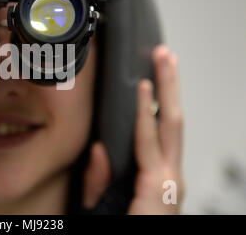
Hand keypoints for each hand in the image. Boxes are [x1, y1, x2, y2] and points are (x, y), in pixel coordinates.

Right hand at [81, 45, 184, 213]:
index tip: (142, 82)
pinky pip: (168, 140)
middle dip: (170, 86)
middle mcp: (170, 179)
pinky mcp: (169, 179)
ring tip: (166, 66)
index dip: (145, 109)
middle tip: (165, 56)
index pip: (148, 138)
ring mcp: (173, 178)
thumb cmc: (124, 228)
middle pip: (174, 123)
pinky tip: (160, 101)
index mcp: (154, 188)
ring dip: (172, 94)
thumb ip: (99, 184)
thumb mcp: (100, 214)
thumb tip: (100, 150)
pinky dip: (164, 115)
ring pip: (175, 127)